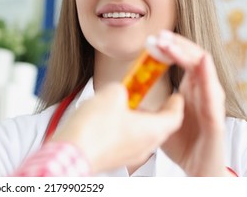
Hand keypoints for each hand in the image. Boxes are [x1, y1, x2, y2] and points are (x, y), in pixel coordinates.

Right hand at [50, 84, 183, 173]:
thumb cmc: (93, 129)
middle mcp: (144, 146)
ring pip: (141, 135)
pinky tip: (107, 119)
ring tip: (121, 105)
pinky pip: (125, 142)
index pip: (175, 116)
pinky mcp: (114, 159)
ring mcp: (129, 155)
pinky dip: (122, 130)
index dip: (176, 103)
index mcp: (152, 130)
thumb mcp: (112, 93)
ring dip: (135, 119)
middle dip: (153, 109)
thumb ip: (123, 88)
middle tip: (145, 95)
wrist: (70, 153)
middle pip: (158, 126)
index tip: (175, 95)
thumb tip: (121, 90)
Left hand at [150, 31, 227, 175]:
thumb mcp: (160, 119)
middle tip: (159, 36)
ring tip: (171, 45)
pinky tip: (201, 63)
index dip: (171, 46)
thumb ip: (151, 102)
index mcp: (193, 89)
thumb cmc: (185, 145)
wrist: (200, 170)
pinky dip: (207, 77)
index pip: (184, 58)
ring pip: (205, 71)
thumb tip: (130, 90)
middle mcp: (205, 92)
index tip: (153, 38)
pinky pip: (212, 96)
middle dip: (177, 44)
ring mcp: (212, 104)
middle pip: (195, 58)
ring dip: (187, 54)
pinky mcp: (217, 120)